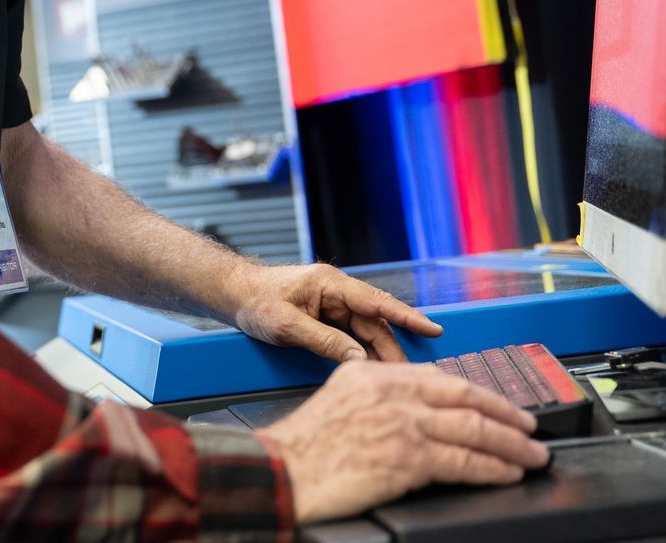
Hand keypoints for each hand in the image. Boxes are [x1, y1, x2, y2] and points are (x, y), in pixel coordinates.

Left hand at [227, 262, 442, 361]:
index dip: (406, 316)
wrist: (233, 295)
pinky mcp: (326, 319)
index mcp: (330, 284)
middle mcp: (336, 293)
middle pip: (374, 323)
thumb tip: (358, 360)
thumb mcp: (287, 324)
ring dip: (378, 354)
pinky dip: (362, 354)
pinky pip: (351, 337)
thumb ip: (324, 341)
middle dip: (392, 349)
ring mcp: (332, 306)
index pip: (376, 301)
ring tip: (396, 380)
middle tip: (411, 377)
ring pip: (365, 333)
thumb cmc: (255, 302)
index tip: (432, 329)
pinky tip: (371, 372)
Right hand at [259, 360, 548, 523]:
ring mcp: (400, 423)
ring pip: (472, 429)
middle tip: (531, 428)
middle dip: (506, 414)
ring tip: (532, 456)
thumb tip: (416, 412)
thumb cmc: (303, 448)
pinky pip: (463, 462)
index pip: (439, 378)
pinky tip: (507, 474)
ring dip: (510, 445)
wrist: (282, 472)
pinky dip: (492, 469)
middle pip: (464, 397)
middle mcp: (390, 392)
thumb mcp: (339, 401)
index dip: (478, 393)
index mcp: (372, 374)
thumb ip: (377, 397)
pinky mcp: (406, 458)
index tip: (498, 406)